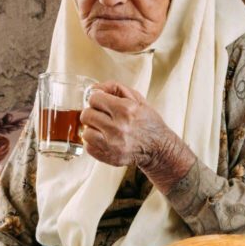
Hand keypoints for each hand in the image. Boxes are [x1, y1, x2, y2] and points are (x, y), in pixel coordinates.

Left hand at [79, 81, 195, 191]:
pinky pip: (89, 147)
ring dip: (93, 129)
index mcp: (126, 110)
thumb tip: (93, 88)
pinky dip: (94, 143)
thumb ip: (115, 88)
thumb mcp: (137, 99)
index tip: (102, 102)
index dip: (97, 99)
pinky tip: (105, 139)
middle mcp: (118, 128)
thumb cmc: (148, 122)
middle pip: (86, 115)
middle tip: (102, 116)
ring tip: (103, 129)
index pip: (94, 99)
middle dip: (93, 113)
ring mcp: (113, 145)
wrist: (158, 148)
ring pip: (86, 132)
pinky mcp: (109, 157)